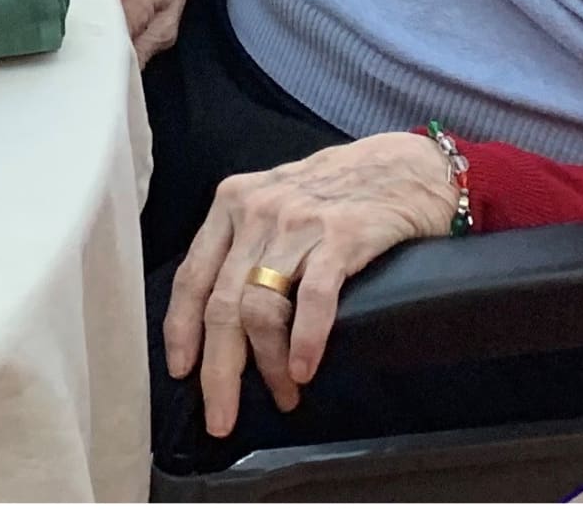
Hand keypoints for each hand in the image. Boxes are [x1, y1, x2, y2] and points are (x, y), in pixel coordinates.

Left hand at [163, 135, 458, 439]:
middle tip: (221, 417)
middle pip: (222, 303)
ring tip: (283, 395)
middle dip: (218, 370)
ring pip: (261, 307)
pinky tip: (305, 370)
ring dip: (268, 365)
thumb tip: (221, 319)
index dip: (181, 330)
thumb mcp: (274, 206)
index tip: (181, 371)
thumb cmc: (335, 193)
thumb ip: (245, 247)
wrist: (401, 166)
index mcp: (231, 205)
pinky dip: (305, 341)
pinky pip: (313, 298)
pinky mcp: (340, 236)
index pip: (192, 276)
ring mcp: (296, 223)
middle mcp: (255, 211)